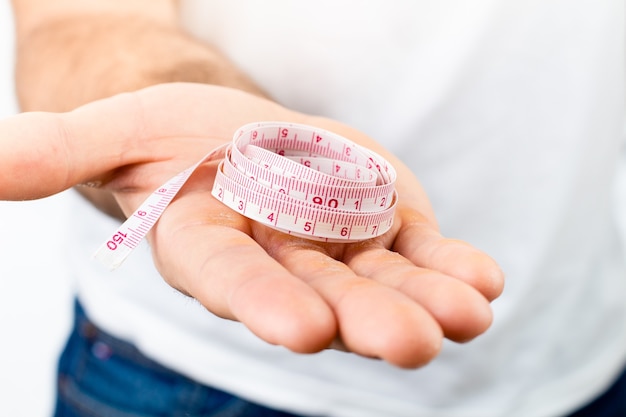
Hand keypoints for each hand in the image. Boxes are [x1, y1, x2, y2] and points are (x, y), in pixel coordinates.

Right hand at [0, 83, 503, 367]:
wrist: (236, 139)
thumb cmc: (170, 139)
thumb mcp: (114, 134)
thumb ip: (61, 152)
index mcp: (208, 243)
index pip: (227, 278)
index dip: (259, 302)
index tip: (300, 330)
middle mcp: (275, 259)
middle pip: (317, 292)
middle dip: (361, 319)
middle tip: (409, 345)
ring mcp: (335, 246)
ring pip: (379, 281)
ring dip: (424, 302)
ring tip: (467, 317)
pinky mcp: (380, 224)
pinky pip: (419, 251)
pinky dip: (451, 267)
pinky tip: (483, 283)